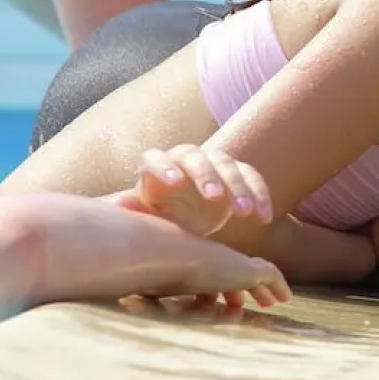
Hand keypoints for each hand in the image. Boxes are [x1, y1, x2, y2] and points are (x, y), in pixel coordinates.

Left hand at [113, 144, 273, 236]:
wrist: (190, 222)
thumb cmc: (163, 222)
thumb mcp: (148, 221)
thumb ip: (136, 211)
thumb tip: (114, 204)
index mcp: (156, 168)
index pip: (155, 158)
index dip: (163, 166)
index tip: (173, 183)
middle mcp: (186, 159)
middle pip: (195, 157)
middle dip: (206, 174)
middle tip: (213, 196)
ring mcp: (215, 164)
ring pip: (227, 164)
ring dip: (237, 186)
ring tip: (244, 213)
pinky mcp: (239, 174)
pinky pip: (253, 177)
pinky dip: (260, 195)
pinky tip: (264, 217)